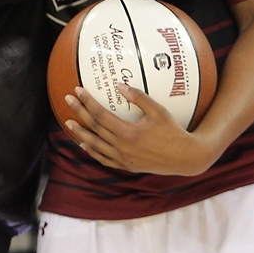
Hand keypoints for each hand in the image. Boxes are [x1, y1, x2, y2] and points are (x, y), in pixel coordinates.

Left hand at [63, 85, 216, 175]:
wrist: (185, 158)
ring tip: (69, 123)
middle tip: (67, 99)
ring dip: (81, 133)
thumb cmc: (173, 132)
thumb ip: (139, 97)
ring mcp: (123, 159)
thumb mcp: (159, 111)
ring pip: (95, 146)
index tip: (78, 91)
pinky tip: (85, 145)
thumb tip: (119, 86)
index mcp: (128, 133)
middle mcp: (122, 148)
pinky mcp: (127, 166)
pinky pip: (105, 159)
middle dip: (79, 112)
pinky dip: (93, 152)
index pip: (100, 116)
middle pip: (94, 128)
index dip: (87, 102)